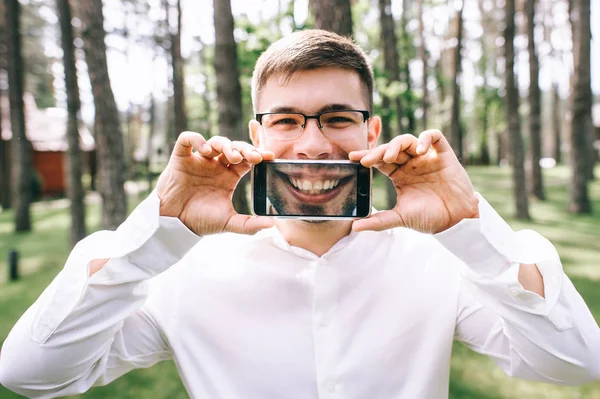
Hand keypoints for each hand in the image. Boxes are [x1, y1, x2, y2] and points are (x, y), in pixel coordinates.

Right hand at [156, 132, 274, 235]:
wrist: (174, 224)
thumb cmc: (200, 221)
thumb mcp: (228, 223)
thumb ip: (249, 225)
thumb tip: (271, 224)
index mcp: (229, 176)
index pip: (247, 159)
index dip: (258, 154)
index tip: (269, 157)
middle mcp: (215, 165)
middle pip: (234, 147)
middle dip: (245, 149)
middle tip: (253, 157)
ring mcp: (199, 160)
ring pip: (215, 142)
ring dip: (226, 145)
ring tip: (232, 157)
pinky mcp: (181, 158)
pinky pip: (187, 140)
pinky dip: (196, 140)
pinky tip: (206, 151)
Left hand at [348, 129, 478, 233]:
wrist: (456, 222)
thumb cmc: (430, 218)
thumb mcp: (400, 218)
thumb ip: (378, 221)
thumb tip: (355, 227)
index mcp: (399, 175)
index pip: (380, 161)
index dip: (367, 156)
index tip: (353, 157)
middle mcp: (411, 164)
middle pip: (391, 149)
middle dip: (378, 152)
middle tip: (367, 160)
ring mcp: (427, 158)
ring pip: (408, 140)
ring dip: (397, 145)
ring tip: (390, 156)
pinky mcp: (444, 155)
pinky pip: (435, 137)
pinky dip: (425, 138)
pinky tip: (419, 150)